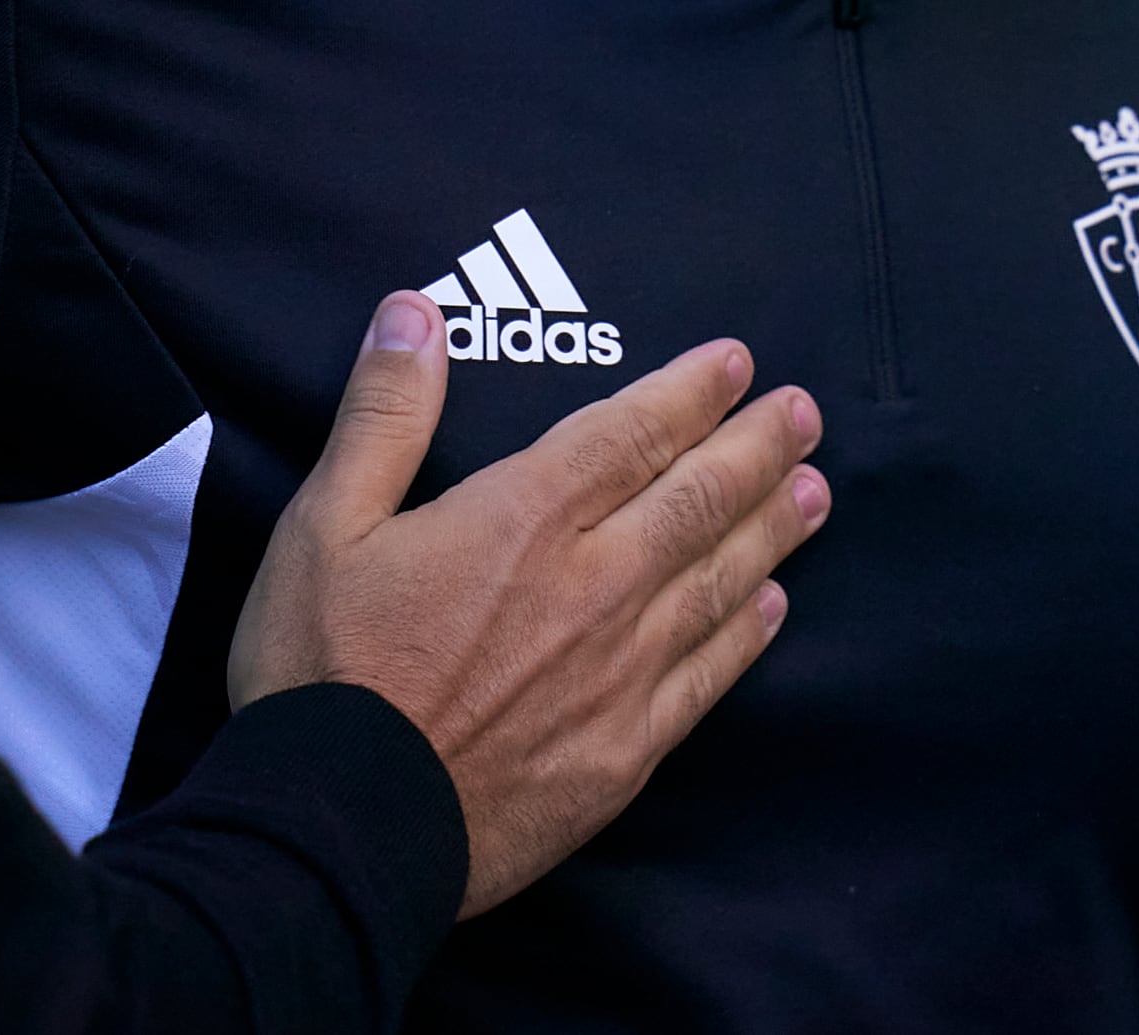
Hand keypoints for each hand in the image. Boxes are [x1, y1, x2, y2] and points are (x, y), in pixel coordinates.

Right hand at [228, 292, 828, 915]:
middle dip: (756, 449)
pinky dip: (747, 635)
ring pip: (719, 583)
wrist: (344, 827)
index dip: (690, 393)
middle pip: (697, 500)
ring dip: (771, 530)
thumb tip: (415, 311)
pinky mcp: (623, 751)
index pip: (630, 434)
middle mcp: (593, 586)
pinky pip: (707, 678)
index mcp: (523, 520)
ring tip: (815, 492)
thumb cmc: (323, 671)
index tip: (737, 362)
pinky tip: (773, 609)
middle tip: (803, 413)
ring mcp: (619, 673)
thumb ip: (383, 413)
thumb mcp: (325, 524)